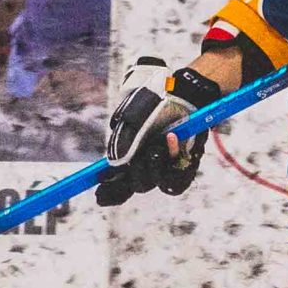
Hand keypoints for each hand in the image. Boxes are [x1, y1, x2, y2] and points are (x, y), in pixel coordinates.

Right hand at [96, 57, 222, 206]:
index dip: (110, 193)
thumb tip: (115, 164)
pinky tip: (171, 137)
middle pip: (139, 185)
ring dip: (154, 165)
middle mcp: (149, 166)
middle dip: (137, 172)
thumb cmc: (152, 105)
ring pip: (159, 182)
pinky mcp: (187, 163)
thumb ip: (122, 141)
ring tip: (156, 146)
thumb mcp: (130, 119)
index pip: (120, 186)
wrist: (180, 92)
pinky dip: (173, 154)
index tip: (99, 195)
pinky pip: (180, 172)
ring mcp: (168, 166)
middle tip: (138, 157)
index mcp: (131, 160)